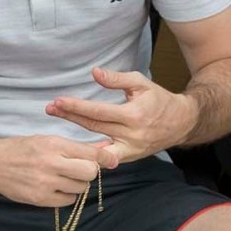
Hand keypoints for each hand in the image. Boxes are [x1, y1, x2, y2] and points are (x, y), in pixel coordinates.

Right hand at [0, 133, 119, 207]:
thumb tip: (103, 149)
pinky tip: (57, 188)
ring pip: (80, 188)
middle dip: (90, 171)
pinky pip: (68, 201)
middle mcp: (51, 163)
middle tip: (81, 169)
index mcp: (54, 144)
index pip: (90, 153)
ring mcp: (45, 183)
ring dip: (78, 184)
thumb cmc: (20, 149)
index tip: (111, 161)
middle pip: (89, 172)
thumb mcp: (47, 139)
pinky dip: (67, 196)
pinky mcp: (39, 199)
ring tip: (65, 178)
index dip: (104, 158)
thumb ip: (75, 147)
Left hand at [45, 67, 195, 162]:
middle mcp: (131, 135)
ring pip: (96, 144)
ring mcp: (130, 149)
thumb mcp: (141, 83)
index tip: (58, 101)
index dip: (77, 107)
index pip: (99, 111)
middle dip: (70, 117)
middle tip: (50, 109)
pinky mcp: (129, 157)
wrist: (180, 123)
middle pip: (94, 126)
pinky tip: (71, 150)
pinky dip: (89, 154)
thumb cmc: (159, 100)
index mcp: (134, 115)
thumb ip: (117, 79)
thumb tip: (94, 73)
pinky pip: (105, 157)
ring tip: (54, 129)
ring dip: (74, 136)